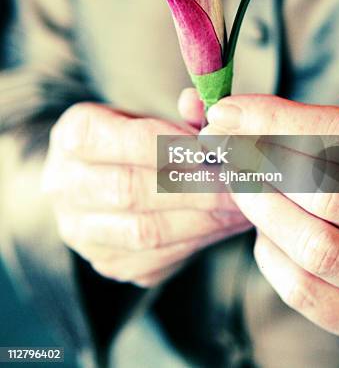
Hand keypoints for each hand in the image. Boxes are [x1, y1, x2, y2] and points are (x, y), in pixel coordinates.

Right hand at [43, 103, 249, 287]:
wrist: (102, 179)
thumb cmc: (134, 139)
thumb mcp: (155, 115)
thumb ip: (183, 114)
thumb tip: (202, 106)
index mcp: (73, 136)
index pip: (125, 140)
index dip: (173, 145)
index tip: (216, 147)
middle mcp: (65, 187)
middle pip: (133, 190)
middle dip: (196, 187)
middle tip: (241, 181)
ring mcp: (82, 232)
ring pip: (145, 232)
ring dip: (203, 219)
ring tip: (243, 205)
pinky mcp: (108, 263)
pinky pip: (157, 259)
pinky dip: (198, 242)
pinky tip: (225, 225)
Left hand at [179, 91, 338, 340]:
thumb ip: (292, 128)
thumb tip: (225, 114)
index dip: (275, 121)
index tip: (226, 113)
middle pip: (330, 191)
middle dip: (264, 166)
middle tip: (226, 151)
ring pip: (316, 246)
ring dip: (262, 210)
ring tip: (240, 186)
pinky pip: (304, 288)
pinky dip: (271, 254)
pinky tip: (264, 233)